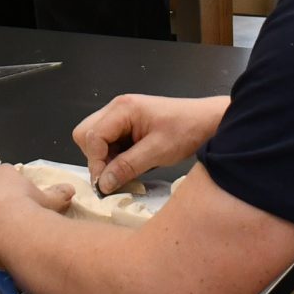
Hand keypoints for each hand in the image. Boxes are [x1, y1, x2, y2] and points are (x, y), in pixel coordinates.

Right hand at [72, 94, 227, 194]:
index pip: (91, 136)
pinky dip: (114, 156)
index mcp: (123, 109)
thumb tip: (103, 183)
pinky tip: (131, 163)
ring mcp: (121, 116)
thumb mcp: (158, 151)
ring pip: (94, 139)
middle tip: (114, 174)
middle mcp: (117, 109)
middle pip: (86, 134)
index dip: (95, 162)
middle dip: (96, 157)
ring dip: (105, 158)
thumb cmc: (186, 130)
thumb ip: (127, 166)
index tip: (106, 183)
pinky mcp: (127, 125)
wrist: (208, 121)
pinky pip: (109, 142)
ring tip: (125, 169)